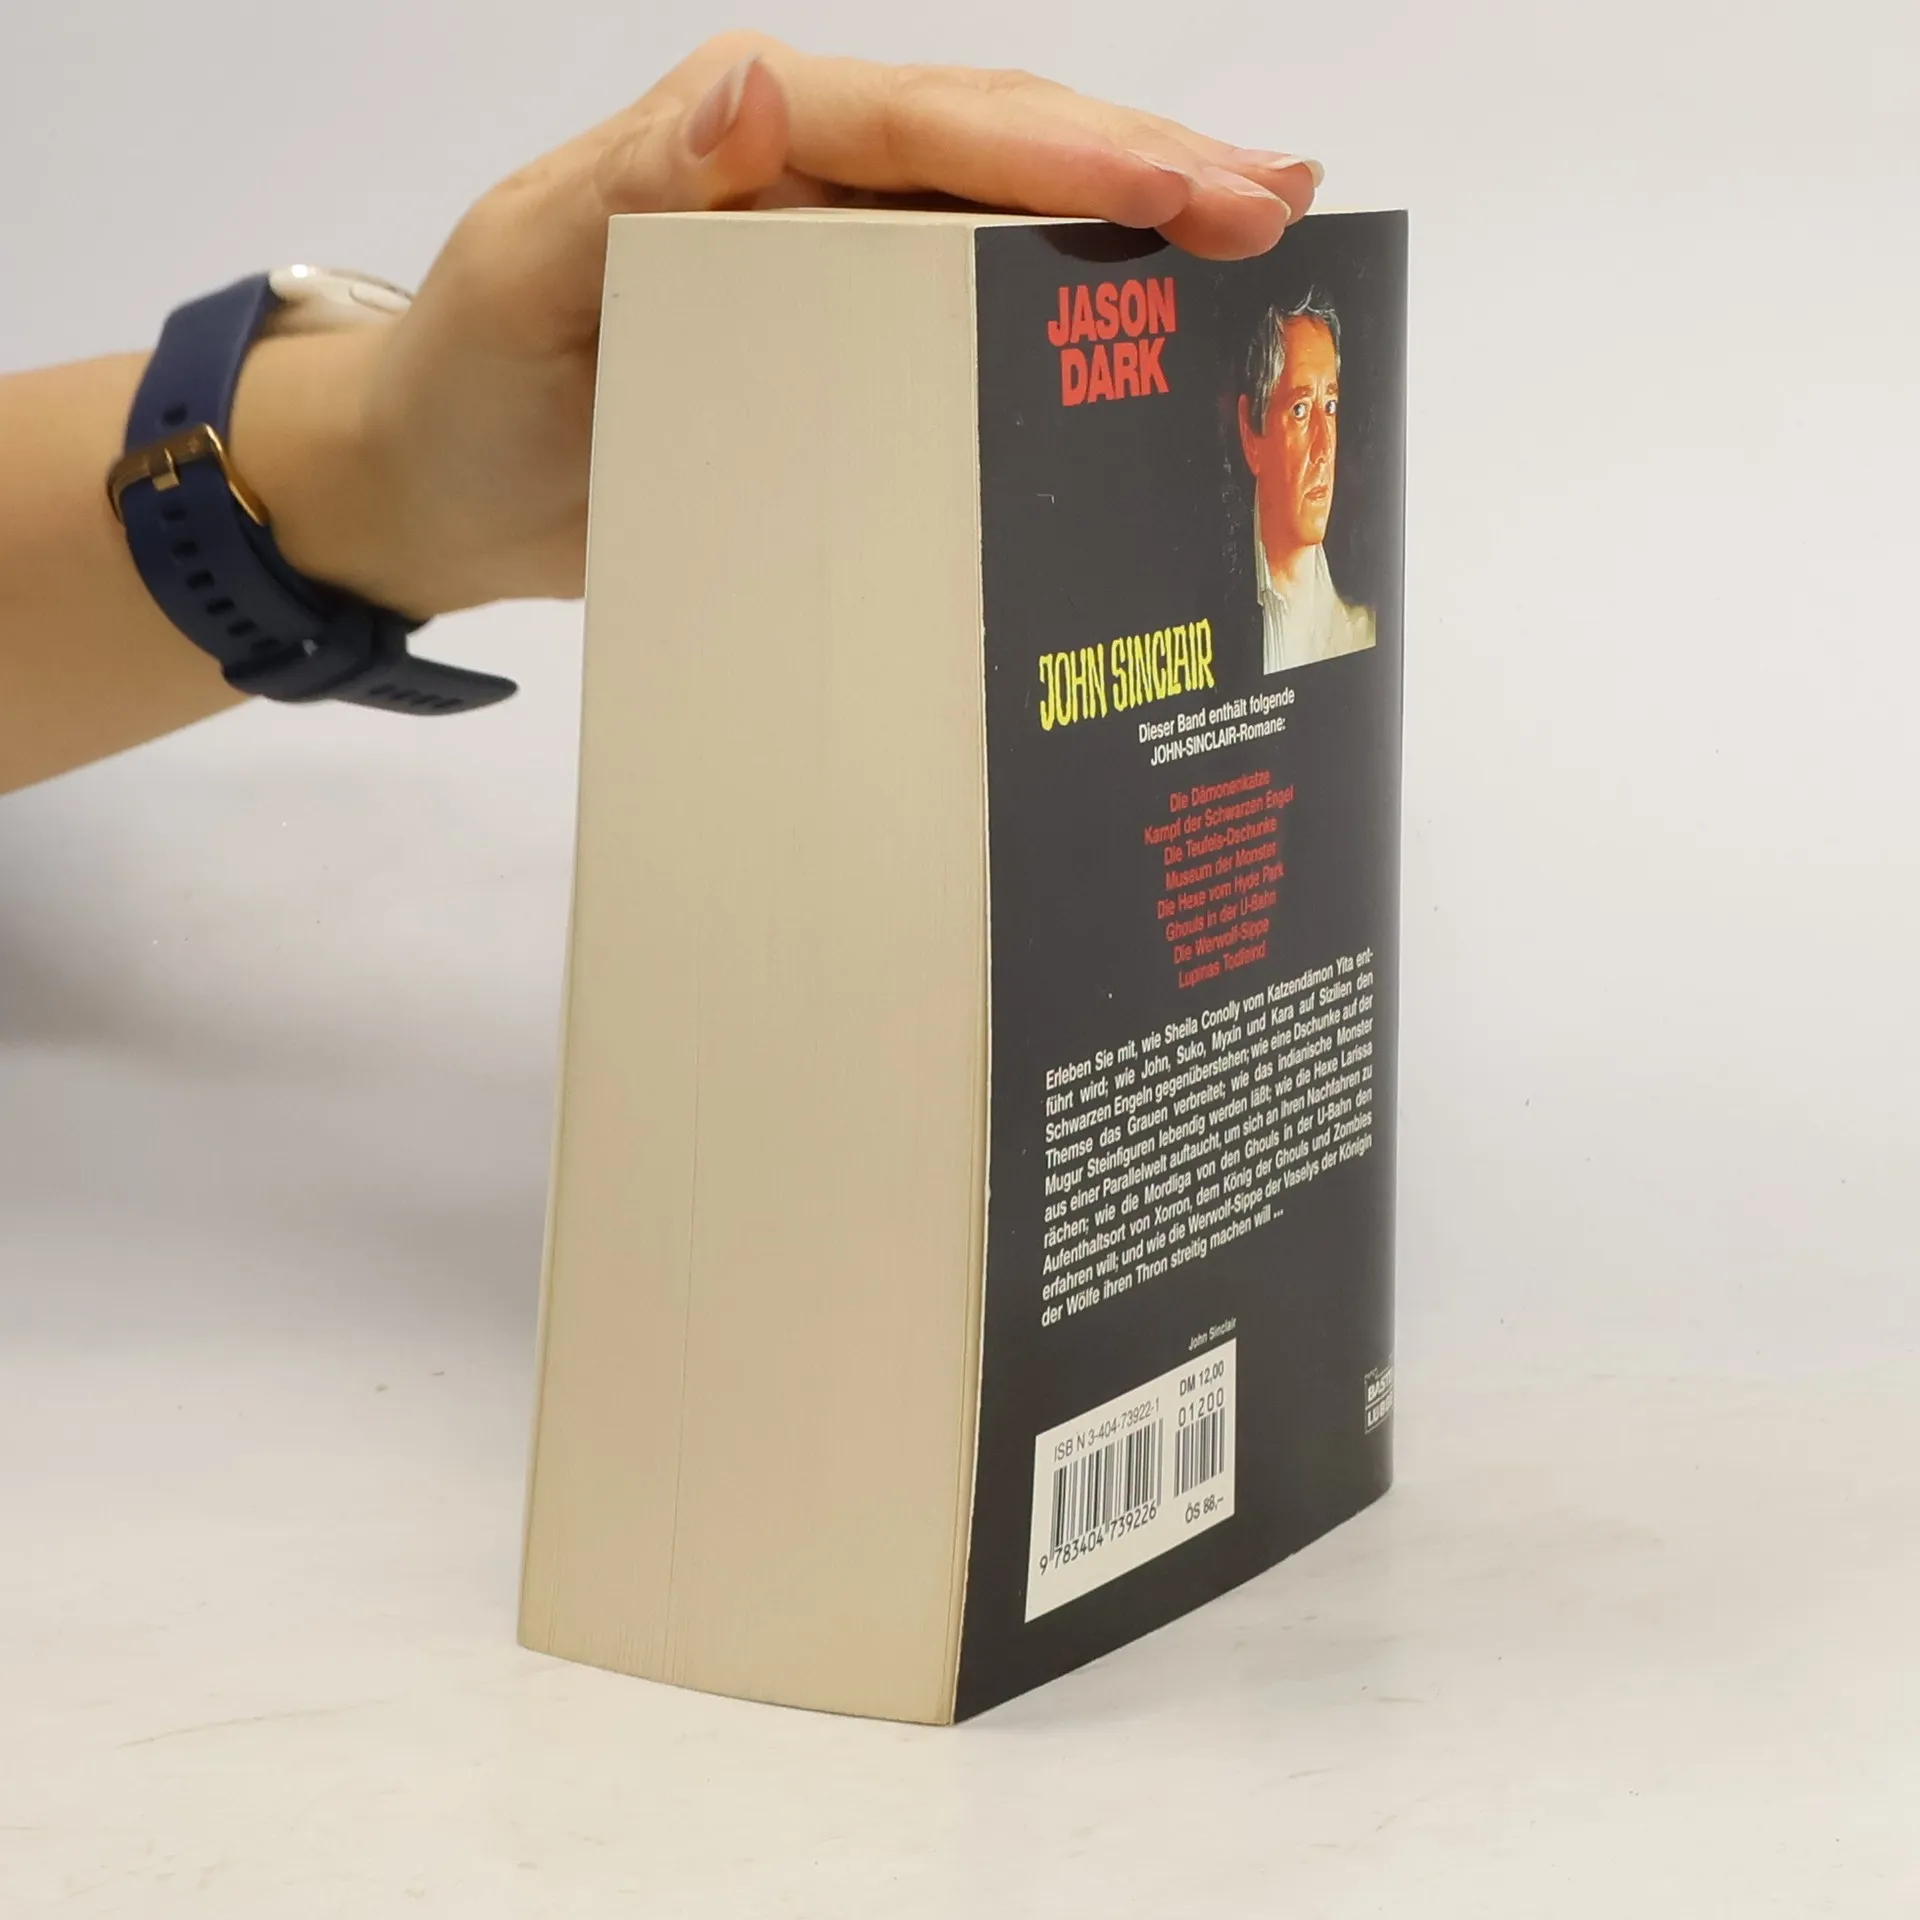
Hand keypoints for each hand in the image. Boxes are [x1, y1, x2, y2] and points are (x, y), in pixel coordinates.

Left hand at [243, 35, 1321, 621]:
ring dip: (1133, 238)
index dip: (1069, 152)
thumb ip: (640, 184)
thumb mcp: (533, 270)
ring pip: (1008, 230)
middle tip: (1282, 203)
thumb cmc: (474, 378)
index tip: (1192, 187)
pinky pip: (971, 326)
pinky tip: (1144, 345)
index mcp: (746, 135)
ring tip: (1258, 244)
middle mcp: (810, 182)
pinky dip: (1063, 328)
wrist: (446, 493)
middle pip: (1004, 155)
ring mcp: (838, 268)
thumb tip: (758, 88)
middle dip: (1148, 172)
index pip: (932, 123)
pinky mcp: (848, 354)